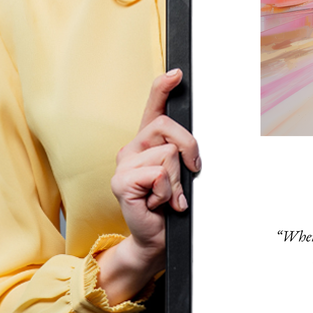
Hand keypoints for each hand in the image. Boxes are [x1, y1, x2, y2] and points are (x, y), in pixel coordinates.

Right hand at [96, 69, 200, 303]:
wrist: (156, 238)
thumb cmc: (170, 205)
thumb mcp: (181, 173)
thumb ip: (182, 153)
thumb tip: (192, 146)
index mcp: (147, 142)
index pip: (153, 107)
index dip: (163, 87)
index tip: (177, 73)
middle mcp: (132, 148)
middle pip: (168, 127)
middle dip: (189, 149)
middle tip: (190, 173)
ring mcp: (123, 164)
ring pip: (168, 154)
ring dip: (177, 180)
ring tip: (168, 196)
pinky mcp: (121, 182)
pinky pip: (158, 174)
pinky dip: (167, 192)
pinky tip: (158, 203)